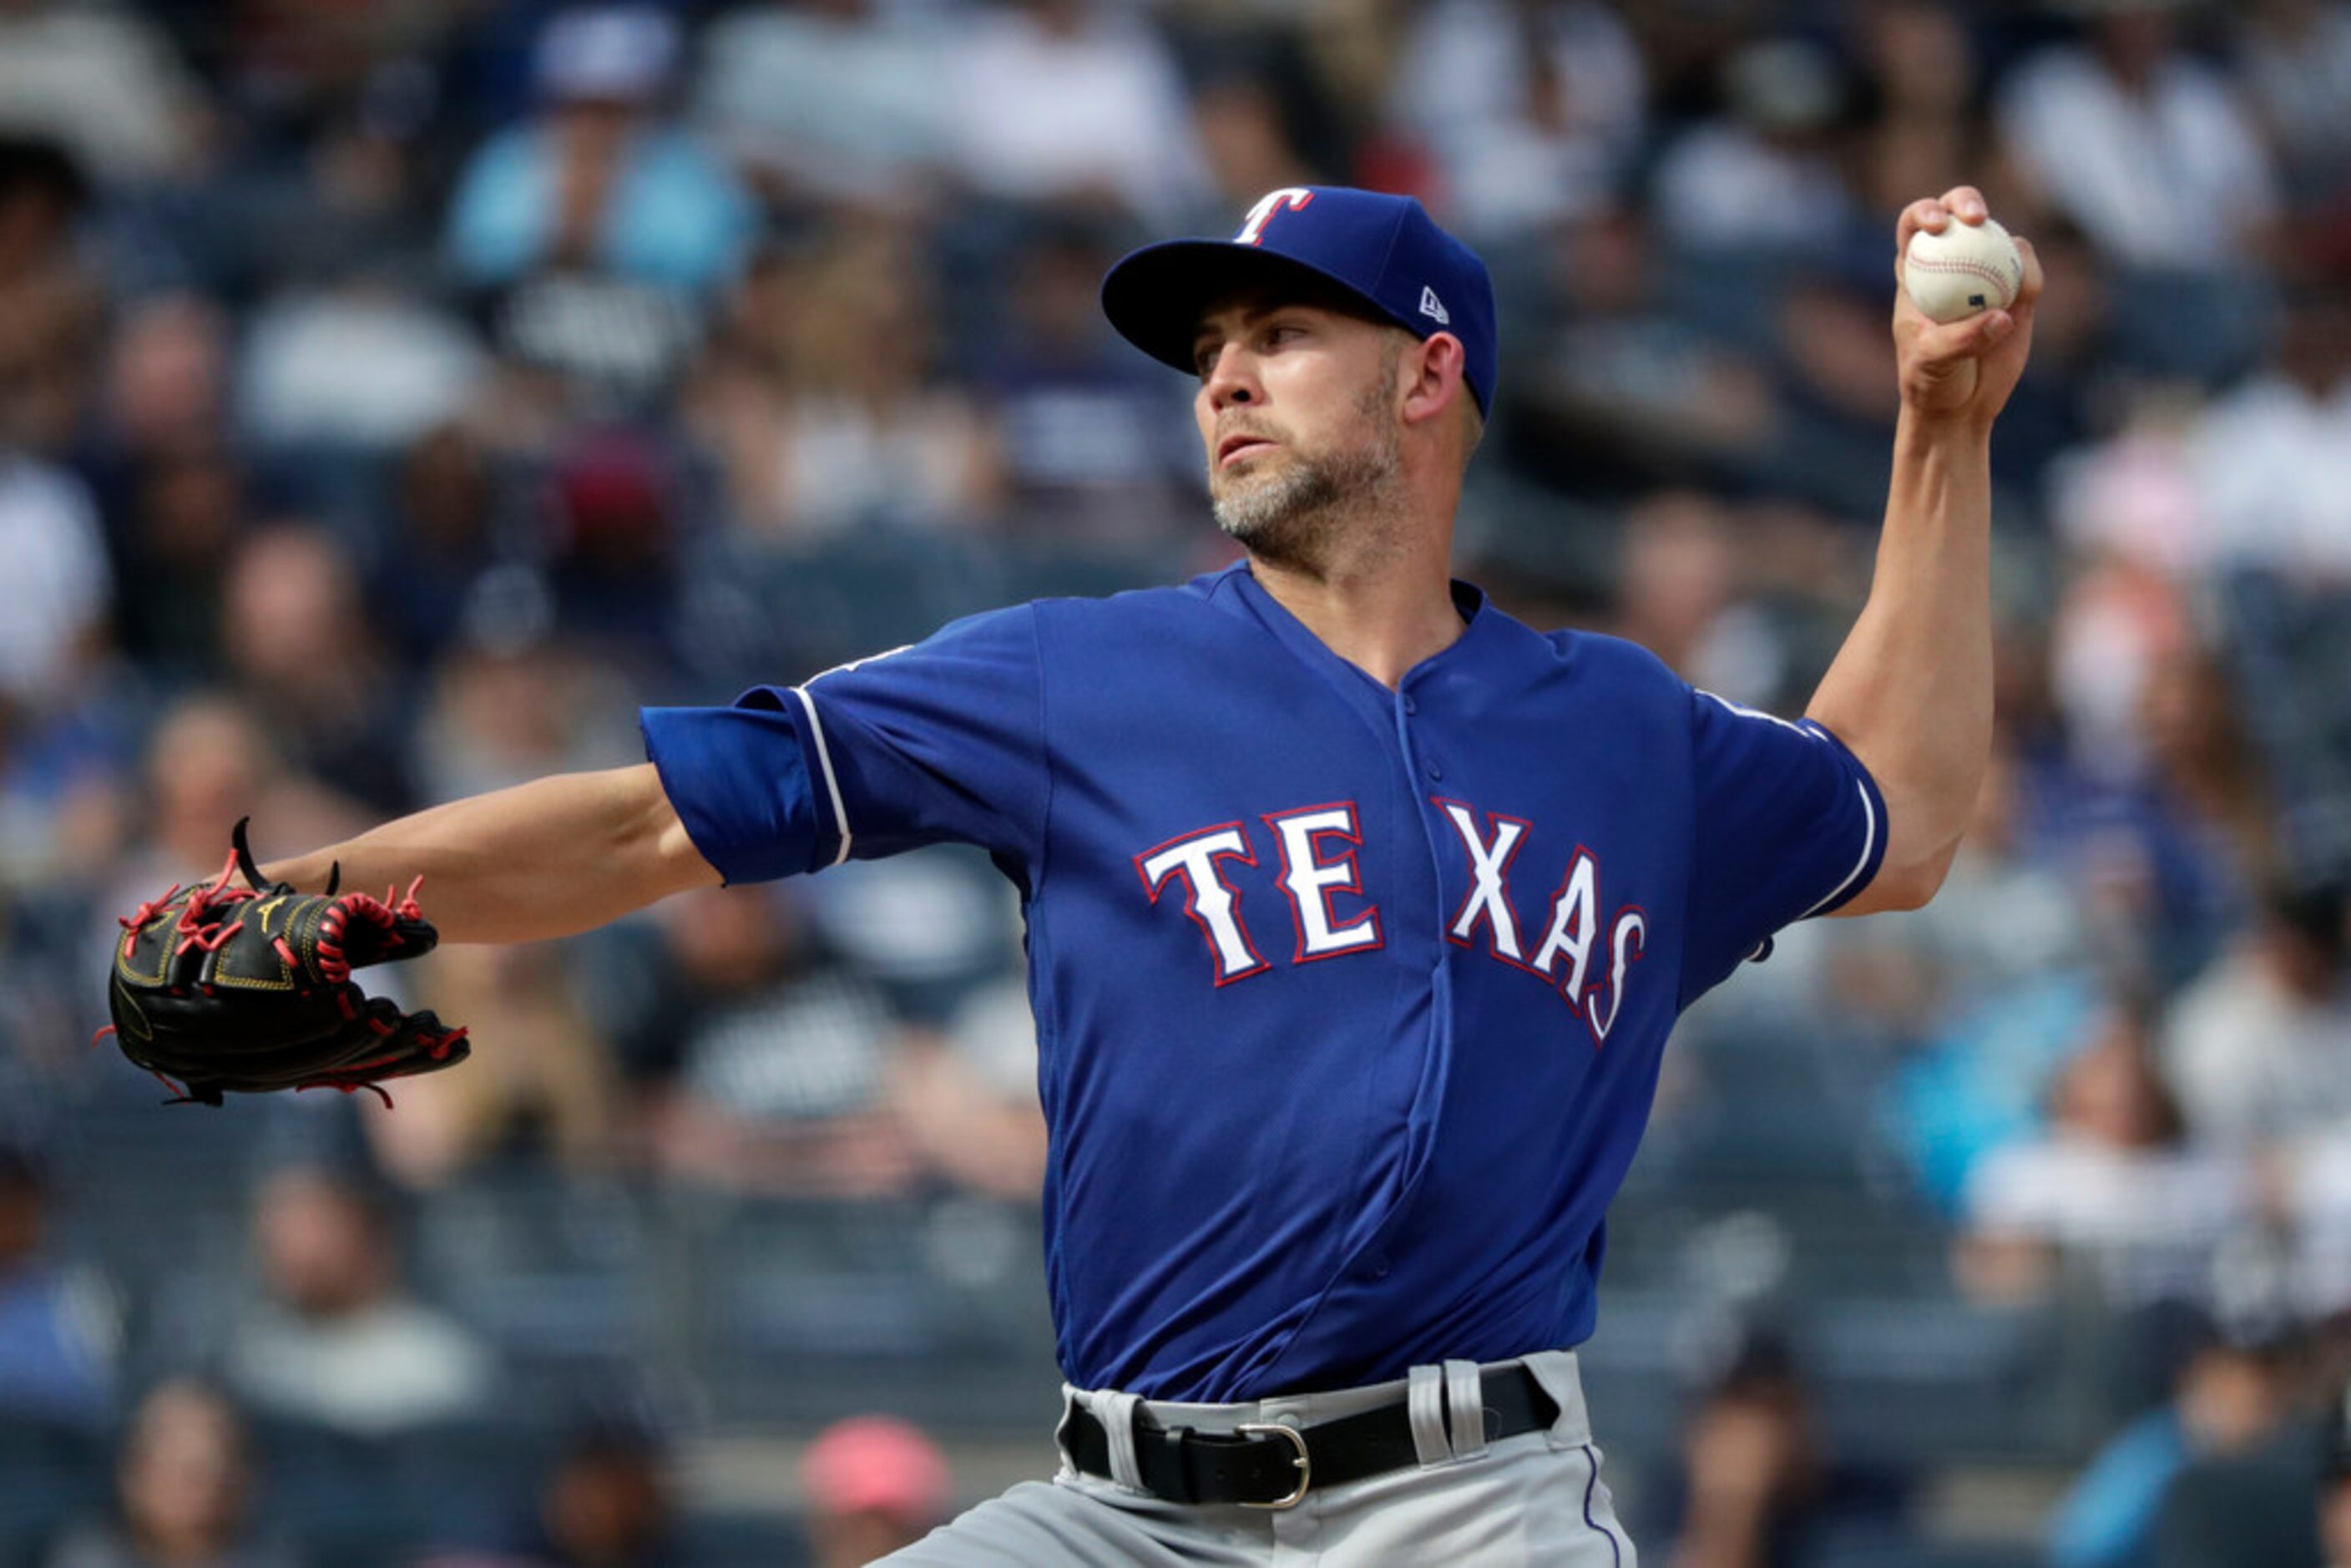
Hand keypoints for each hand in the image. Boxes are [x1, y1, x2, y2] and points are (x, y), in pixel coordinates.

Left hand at [1892, 186, 2042, 431]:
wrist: (1960, 407)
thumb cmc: (1931, 382)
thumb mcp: (1933, 362)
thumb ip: (1962, 338)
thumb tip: (2001, 316)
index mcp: (1915, 272)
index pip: (1913, 226)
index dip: (1924, 212)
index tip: (1938, 224)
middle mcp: (1951, 263)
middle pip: (1958, 213)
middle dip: (1966, 201)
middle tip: (1977, 217)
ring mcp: (1986, 273)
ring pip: (2000, 239)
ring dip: (2006, 248)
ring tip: (2007, 291)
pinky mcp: (2018, 291)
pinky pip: (2028, 271)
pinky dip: (2030, 277)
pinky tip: (2023, 300)